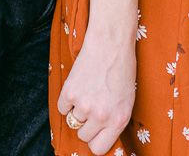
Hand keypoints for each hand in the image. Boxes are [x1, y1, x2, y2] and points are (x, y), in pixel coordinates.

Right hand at [58, 25, 135, 154]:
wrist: (111, 42)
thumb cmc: (122, 68)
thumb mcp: (126, 100)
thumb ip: (114, 120)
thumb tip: (100, 137)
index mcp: (118, 120)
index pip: (98, 149)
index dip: (95, 140)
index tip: (95, 132)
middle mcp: (101, 116)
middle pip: (83, 136)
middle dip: (86, 123)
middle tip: (92, 105)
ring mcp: (84, 105)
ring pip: (72, 122)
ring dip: (76, 110)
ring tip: (87, 91)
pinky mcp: (70, 92)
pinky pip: (61, 108)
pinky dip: (66, 100)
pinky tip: (77, 86)